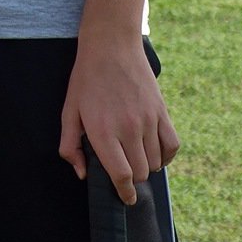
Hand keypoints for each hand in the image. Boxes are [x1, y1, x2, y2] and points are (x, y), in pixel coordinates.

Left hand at [59, 34, 179, 204]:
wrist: (111, 44)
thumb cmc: (86, 78)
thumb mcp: (68, 110)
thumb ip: (70, 146)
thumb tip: (83, 173)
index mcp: (103, 131)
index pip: (122, 176)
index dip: (124, 192)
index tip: (125, 197)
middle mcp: (128, 128)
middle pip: (141, 172)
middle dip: (133, 178)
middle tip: (124, 169)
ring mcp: (147, 119)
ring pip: (156, 162)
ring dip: (147, 166)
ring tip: (135, 156)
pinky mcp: (161, 110)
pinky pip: (172, 145)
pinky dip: (166, 155)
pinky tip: (155, 152)